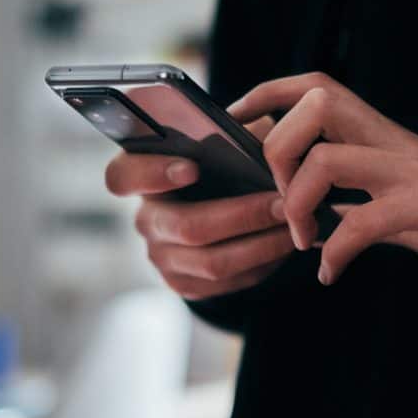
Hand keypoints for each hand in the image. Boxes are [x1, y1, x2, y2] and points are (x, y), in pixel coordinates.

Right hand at [105, 117, 298, 299]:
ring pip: (212, 262)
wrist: (219, 204)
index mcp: (140, 175)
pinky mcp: (184, 283)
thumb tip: (263, 139)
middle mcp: (145, 219)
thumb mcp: (223, 140)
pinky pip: (226, 282)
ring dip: (261, 244)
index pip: (122, 176)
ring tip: (295, 226)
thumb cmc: (221, 163)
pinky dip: (261, 264)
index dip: (152, 174)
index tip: (192, 168)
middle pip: (186, 227)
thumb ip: (233, 134)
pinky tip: (283, 245)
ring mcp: (161, 256)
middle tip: (283, 203)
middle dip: (242, 216)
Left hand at [229, 72, 417, 285]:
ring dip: (299, 205)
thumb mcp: (386, 192)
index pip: (315, 86)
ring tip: (303, 239)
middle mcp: (389, 139)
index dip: (268, 92)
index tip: (235, 117)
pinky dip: (336, 253)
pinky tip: (330, 272)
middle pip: (316, 106)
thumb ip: (344, 192)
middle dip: (278, 150)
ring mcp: (408, 169)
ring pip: (328, 160)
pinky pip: (363, 224)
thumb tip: (291, 205)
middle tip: (280, 198)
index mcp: (375, 131)